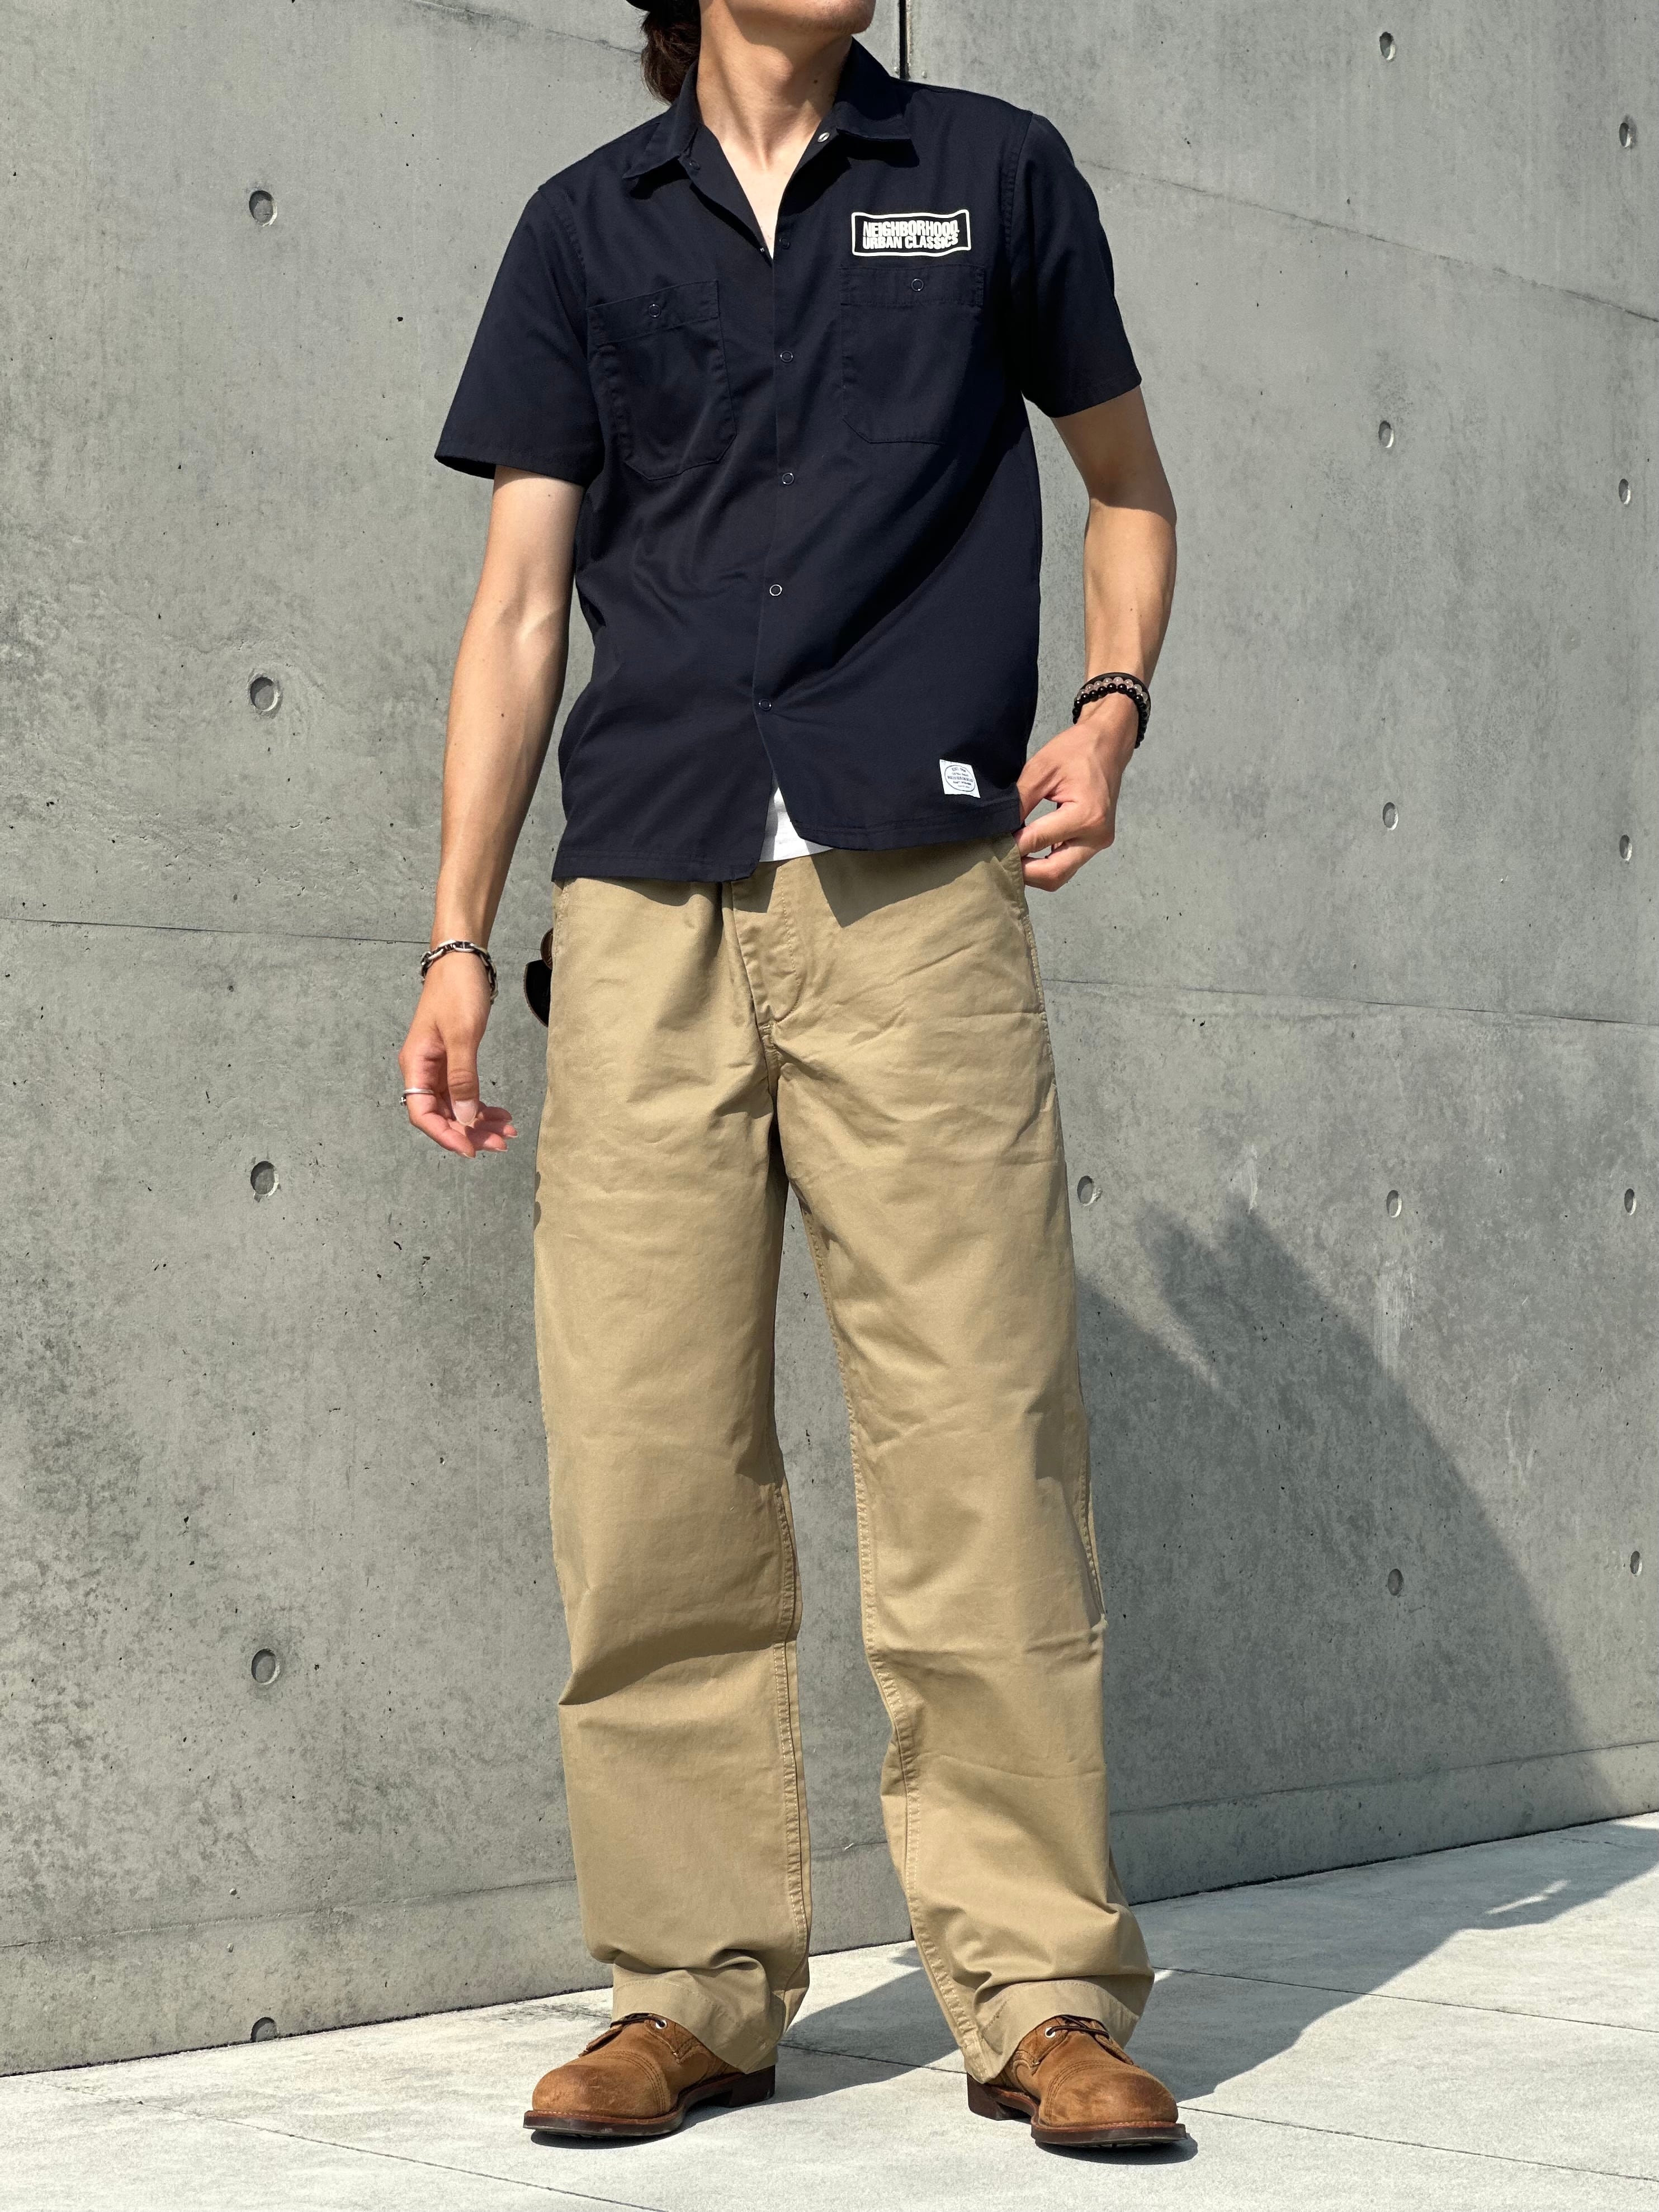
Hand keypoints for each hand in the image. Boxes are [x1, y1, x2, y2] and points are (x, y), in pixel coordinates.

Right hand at [398, 952, 517, 1158]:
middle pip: (442, 1114)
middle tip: (501, 1144)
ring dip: (479, 1121)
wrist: (462, 960)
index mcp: (416, 1064)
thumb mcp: (463, 1034)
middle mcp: (423, 1069)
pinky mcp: (453, 1060)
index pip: (422, 1114)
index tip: (470, 1149)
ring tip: (507, 1132)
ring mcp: (438, 1066)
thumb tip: (465, 1117)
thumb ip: (463, 1077)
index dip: (445, 1135)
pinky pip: (464, 1092)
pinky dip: (482, 1105)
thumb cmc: (458, 991)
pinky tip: (501, 1114)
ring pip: (456, 1106)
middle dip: (470, 1132)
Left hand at [1015, 693, 1138, 890]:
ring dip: (1033, 872)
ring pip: (1060, 875)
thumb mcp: (1042, 769)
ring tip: (1009, 857)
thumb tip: (998, 829)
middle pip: (1053, 874)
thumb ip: (1020, 801)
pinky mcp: (1095, 844)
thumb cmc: (1076, 751)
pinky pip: (1066, 865)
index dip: (1010, 846)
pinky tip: (1026, 854)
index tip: (988, 844)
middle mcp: (1096, 836)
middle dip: (1022, 872)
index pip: (1037, 841)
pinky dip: (1044, 864)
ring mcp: (1098, 843)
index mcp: (1086, 816)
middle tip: (996, 861)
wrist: (1108, 745)